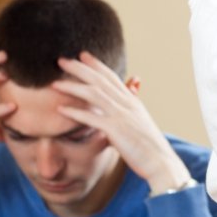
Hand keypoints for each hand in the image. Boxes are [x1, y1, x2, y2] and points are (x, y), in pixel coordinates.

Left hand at [52, 52, 192, 192]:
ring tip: (55, 83)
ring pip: (94, 94)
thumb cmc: (149, 145)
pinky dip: (75, 113)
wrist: (160, 161)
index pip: (111, 77)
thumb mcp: (140, 121)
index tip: (82, 55)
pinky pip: (91, 118)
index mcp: (132, 101)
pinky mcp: (115, 130)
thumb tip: (124, 102)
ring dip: (73, 87)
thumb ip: (130, 108)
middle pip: (99, 80)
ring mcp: (121, 115)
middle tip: (61, 61)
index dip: (96, 64)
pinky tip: (60, 110)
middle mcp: (127, 103)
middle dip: (79, 68)